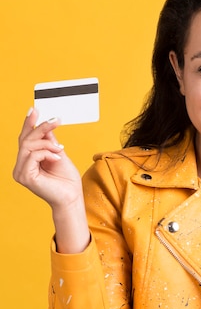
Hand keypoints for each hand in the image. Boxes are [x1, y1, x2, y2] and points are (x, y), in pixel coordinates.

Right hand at [13, 108, 89, 252]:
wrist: (72, 198)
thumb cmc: (67, 181)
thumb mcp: (58, 155)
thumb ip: (49, 142)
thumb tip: (45, 127)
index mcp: (27, 162)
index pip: (25, 139)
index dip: (28, 124)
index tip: (34, 110)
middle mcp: (21, 167)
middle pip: (25, 140)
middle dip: (41, 128)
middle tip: (56, 121)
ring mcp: (21, 173)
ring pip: (28, 146)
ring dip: (47, 144)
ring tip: (60, 149)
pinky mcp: (25, 177)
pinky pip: (32, 155)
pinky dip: (47, 153)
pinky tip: (57, 158)